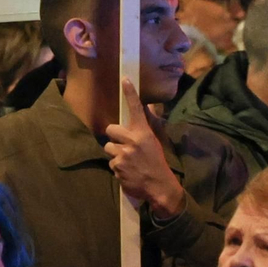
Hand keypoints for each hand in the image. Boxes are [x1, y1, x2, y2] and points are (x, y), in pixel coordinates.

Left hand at [103, 79, 184, 218]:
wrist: (159, 186)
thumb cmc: (157, 162)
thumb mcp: (155, 141)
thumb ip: (148, 125)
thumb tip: (147, 107)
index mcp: (143, 133)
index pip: (135, 109)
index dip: (130, 93)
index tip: (124, 79)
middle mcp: (132, 141)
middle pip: (110, 129)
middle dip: (114, 136)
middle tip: (124, 144)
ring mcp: (123, 155)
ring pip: (108, 147)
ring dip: (115, 153)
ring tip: (127, 160)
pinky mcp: (116, 167)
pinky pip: (110, 163)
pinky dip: (117, 167)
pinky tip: (127, 171)